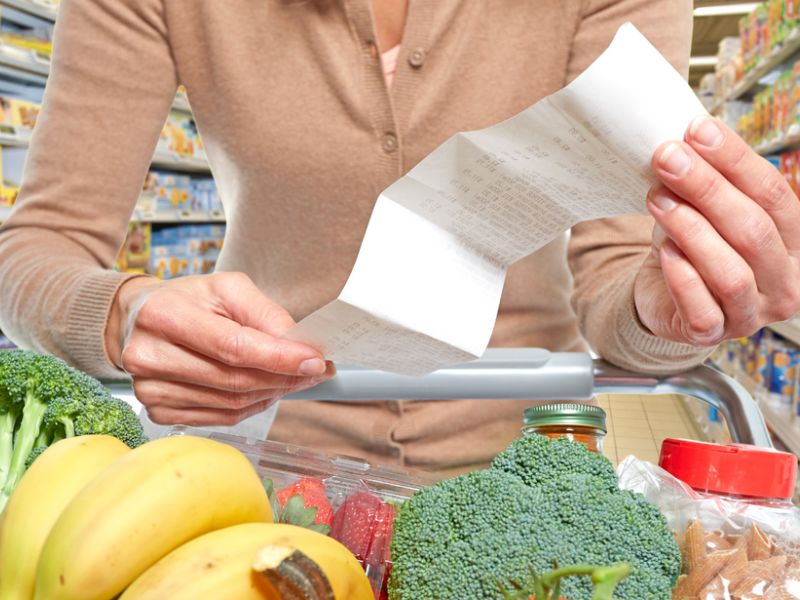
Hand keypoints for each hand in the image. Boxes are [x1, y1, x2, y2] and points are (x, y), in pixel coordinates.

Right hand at [105, 272, 332, 425]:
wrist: (139, 318)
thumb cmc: (190, 300)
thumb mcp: (228, 288)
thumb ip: (266, 314)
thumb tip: (301, 346)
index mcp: (165, 315)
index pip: (234, 347)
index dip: (279, 358)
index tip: (316, 361)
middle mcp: (150, 356)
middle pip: (235, 380)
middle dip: (284, 377)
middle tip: (316, 370)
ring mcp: (151, 390)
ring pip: (232, 403)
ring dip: (272, 393)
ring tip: (293, 377)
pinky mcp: (158, 411)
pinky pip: (221, 417)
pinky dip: (252, 406)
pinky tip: (264, 390)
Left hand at [634, 115, 799, 345]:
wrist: (664, 295)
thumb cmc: (694, 246)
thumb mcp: (706, 209)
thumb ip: (709, 180)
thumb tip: (687, 138)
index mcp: (794, 241)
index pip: (774, 194)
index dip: (736, 160)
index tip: (697, 130)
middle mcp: (784, 281)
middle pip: (752, 229)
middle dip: (707, 187)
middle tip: (667, 158)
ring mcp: (752, 313)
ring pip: (730, 270)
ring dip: (690, 228)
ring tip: (657, 198)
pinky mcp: (714, 334)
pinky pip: (703, 309)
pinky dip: (682, 277)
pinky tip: (665, 251)